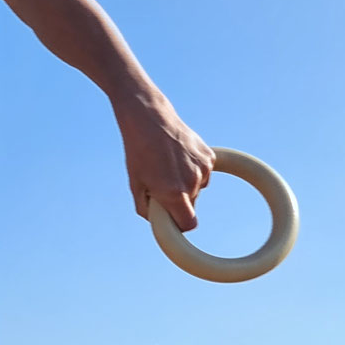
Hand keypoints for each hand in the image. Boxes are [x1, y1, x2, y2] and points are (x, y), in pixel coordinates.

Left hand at [116, 99, 213, 231]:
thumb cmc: (138, 154)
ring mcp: (204, 168)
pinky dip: (193, 170)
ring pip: (198, 188)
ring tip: (166, 166)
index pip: (189, 223)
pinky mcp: (209, 156)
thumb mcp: (136, 185)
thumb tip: (161, 222)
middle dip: (178, 201)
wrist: (150, 119)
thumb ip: (147, 209)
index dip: (181, 225)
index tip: (175, 221)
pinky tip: (178, 157)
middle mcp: (193, 182)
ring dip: (186, 184)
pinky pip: (204, 173)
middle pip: (191, 205)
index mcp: (173, 193)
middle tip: (160, 184)